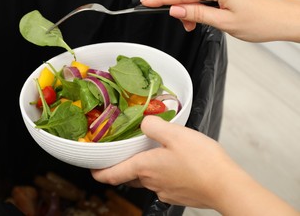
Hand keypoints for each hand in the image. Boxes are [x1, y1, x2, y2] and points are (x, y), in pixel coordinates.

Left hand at [91, 116, 299, 214]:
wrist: (226, 186)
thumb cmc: (202, 161)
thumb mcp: (175, 133)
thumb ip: (154, 125)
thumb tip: (143, 123)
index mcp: (145, 168)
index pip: (112, 175)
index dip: (99, 172)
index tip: (92, 168)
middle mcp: (151, 183)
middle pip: (129, 175)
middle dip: (124, 165)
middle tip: (125, 151)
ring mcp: (165, 191)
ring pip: (147, 178)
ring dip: (145, 167)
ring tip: (153, 152)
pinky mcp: (178, 195)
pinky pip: (163, 182)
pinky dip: (162, 172)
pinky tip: (174, 163)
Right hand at [141, 0, 299, 42]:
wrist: (285, 17)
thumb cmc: (262, 20)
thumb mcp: (225, 22)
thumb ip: (197, 14)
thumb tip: (176, 10)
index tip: (146, 1)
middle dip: (179, 6)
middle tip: (184, 25)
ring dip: (190, 6)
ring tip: (194, 23)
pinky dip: (200, 2)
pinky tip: (202, 14)